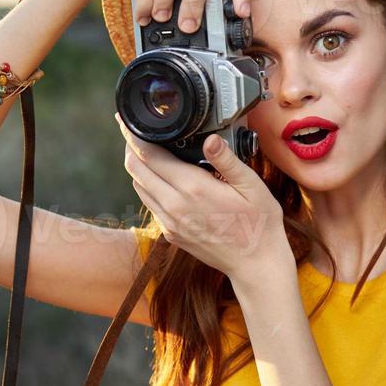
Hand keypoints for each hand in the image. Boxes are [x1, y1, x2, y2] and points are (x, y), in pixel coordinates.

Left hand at [115, 112, 287, 286]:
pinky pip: (150, 204)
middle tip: (132, 131)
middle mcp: (175, 206)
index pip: (150, 156)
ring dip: (138, 167)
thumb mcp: (252, 186)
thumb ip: (227, 160)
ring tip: (145, 151)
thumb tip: (210, 139)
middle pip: (136, 170)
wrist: (255, 263)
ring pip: (138, 187)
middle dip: (130, 147)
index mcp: (193, 188)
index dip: (134, 136)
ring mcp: (170, 222)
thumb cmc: (259, 223)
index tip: (126, 122)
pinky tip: (161, 179)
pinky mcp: (171, 234)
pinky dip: (148, 187)